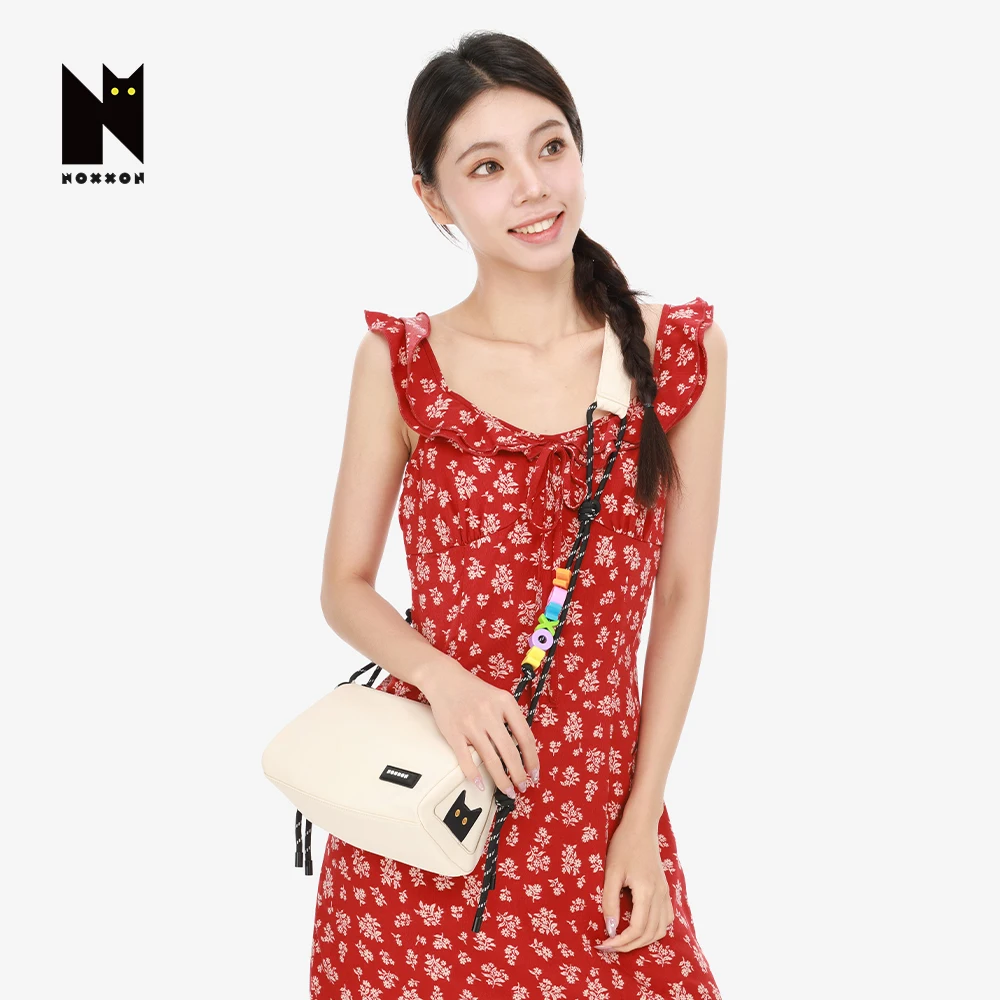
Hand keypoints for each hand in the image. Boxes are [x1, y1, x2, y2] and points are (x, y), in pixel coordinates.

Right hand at [419, 657, 540, 798]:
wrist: (444, 678)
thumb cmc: (474, 690)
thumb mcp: (498, 697)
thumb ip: (511, 718)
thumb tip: (524, 749)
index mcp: (505, 702)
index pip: (525, 737)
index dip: (532, 759)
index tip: (534, 773)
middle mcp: (489, 713)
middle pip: (510, 752)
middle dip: (519, 775)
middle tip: (523, 787)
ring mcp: (471, 724)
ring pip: (491, 759)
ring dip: (501, 780)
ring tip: (508, 790)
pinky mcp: (454, 733)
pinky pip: (466, 759)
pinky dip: (474, 775)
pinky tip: (481, 784)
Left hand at [597, 811, 673, 951]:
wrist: (641, 826)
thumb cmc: (623, 845)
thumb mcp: (611, 872)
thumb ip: (609, 901)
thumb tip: (610, 928)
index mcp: (647, 892)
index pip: (637, 929)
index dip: (621, 942)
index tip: (604, 944)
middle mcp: (660, 895)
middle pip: (650, 934)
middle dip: (629, 945)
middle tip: (609, 946)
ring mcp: (665, 893)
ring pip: (661, 929)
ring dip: (643, 940)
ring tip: (623, 940)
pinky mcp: (665, 889)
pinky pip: (666, 918)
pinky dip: (654, 929)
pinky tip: (640, 927)